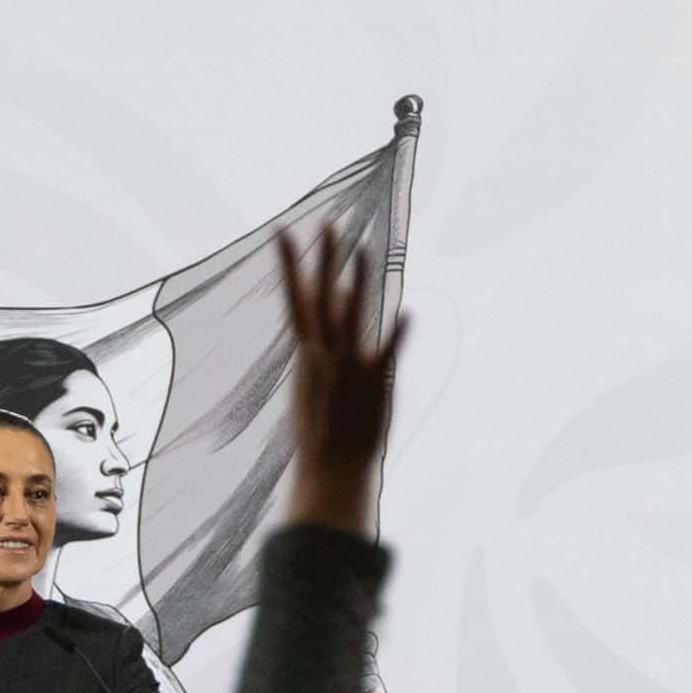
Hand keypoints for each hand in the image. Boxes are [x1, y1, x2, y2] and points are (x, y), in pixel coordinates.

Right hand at [277, 227, 407, 535]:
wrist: (332, 469)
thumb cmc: (325, 423)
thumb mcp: (317, 372)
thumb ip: (329, 326)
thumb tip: (335, 289)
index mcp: (306, 354)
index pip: (296, 299)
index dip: (289, 265)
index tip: (283, 232)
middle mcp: (324, 356)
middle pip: (320, 300)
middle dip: (321, 261)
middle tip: (325, 223)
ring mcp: (348, 368)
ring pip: (352, 318)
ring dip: (357, 285)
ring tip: (363, 250)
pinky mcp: (376, 384)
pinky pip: (388, 353)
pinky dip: (397, 335)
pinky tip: (408, 312)